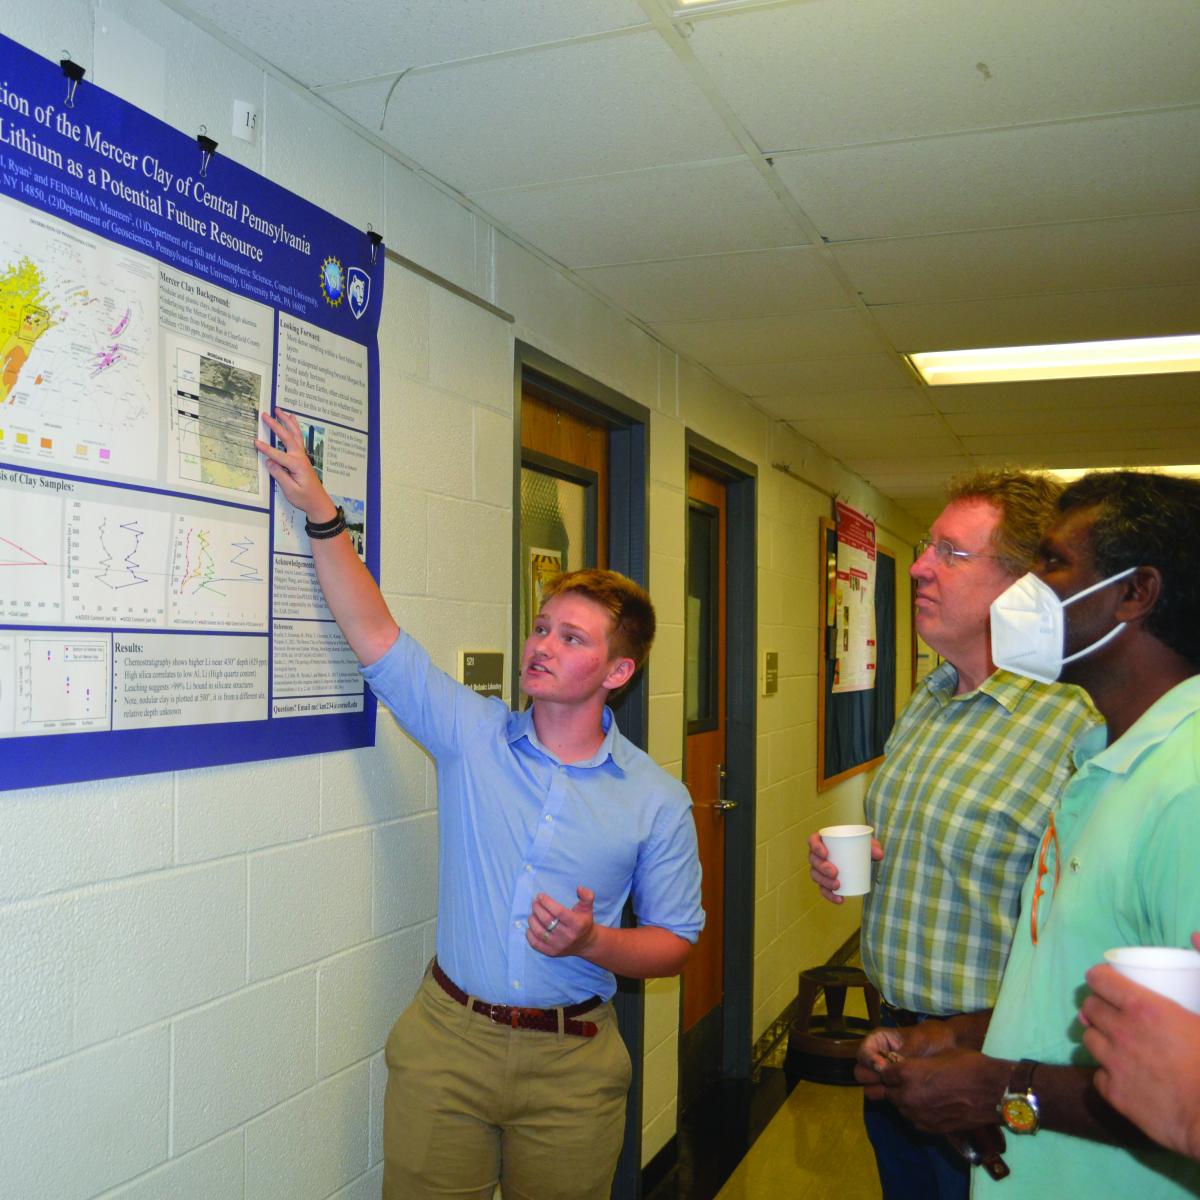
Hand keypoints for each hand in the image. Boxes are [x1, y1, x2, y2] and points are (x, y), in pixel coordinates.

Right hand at [255, 409, 336, 519]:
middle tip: (265, 414)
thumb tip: (269, 461)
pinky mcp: (302, 458)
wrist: (318, 503)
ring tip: (279, 410)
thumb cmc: (305, 499)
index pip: (278, 455)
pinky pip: (298, 438)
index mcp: (297, 466)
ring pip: (295, 434)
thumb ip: (280, 475)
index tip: (256, 442)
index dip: (266, 449)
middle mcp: (300, 458)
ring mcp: (302, 456)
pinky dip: (294, 427)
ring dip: (287, 421)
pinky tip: (291, 419)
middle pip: (287, 438)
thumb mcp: (290, 490)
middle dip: (276, 425)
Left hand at [527, 886, 596, 958]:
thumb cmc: (583, 922)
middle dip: (537, 908)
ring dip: (532, 919)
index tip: (540, 896)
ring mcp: (559, 945)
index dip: (547, 902)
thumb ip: (586, 896)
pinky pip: (535, 943)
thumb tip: (579, 888)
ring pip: (539, 931)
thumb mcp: (587, 908)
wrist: (585, 943)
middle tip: (535, 902)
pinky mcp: (551, 952)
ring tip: (533, 912)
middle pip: (547, 920)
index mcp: (577, 924)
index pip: (558, 912)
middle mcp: (568, 936)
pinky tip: (531, 926)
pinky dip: (529, 933)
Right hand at [807, 831, 882, 903]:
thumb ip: (873, 846)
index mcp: (823, 840)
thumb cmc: (859, 846)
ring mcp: (819, 869)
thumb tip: (879, 854)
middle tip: (835, 872)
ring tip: (838, 885)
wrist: (860, 857)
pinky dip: (830, 895)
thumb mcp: (866, 843)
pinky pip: (823, 889)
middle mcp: (817, 855)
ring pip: (816, 876)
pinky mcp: (825, 882)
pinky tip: (839, 899)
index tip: (826, 853)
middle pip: (814, 860)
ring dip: (824, 882)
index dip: (815, 847)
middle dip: (822, 868)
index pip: (813, 841)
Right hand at [855, 1019, 960, 1097]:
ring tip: (895, 1091)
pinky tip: (903, 1098)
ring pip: (871, 1085)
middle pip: (862, 1071)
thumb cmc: (934, 1038)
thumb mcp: (918, 1042)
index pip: (862, 1052)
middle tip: (887, 1082)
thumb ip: (901, 1054)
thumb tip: (884, 1069)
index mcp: (879, 1041)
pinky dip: (890, 1098)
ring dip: (879, 1090)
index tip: (882, 1067)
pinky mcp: (896, 1087)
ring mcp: (887, 1074)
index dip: (869, 1061)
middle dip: (872, 1078)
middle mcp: (878, 1057)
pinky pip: (885, 1095)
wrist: (953, 1048)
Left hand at [876, 1047, 1006, 1133]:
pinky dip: (917, 1113)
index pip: (884, 1073)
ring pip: (900, 1108)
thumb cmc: (967, 1065)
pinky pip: (915, 1120)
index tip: (895, 1067)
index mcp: (907, 1073)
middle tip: (904, 1081)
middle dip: (893, 1087)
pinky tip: (928, 1107)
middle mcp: (908, 1096)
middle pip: (889, 1093)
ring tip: (917, 1094)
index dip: (889, 1069)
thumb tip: (908, 1066)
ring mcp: (919, 1115)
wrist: (992, 1092)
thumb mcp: (938, 1055)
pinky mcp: (931, 1128)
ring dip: (904, 1101)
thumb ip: (917, 1064)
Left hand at [1080, 942, 1199, 1159]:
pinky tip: (1122, 1073)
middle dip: (1098, 1005)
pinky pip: (1097, 1075)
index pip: (1099, 979)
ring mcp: (1114, 1064)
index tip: (1108, 981)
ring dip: (1099, 1035)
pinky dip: (1106, 1072)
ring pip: (1088, 1038)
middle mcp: (1121, 1032)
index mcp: (1144, 1008)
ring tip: (1115, 1039)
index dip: (1101, 978)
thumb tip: (1195, 934)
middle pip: (1090, 1007)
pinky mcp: (1114, 1095)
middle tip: (1113, 1011)